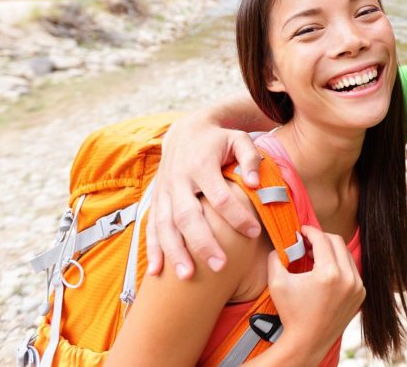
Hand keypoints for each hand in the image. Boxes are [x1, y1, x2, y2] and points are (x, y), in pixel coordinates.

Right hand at [146, 113, 263, 278]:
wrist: (185, 131)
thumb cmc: (218, 140)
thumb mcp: (239, 139)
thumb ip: (250, 158)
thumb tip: (255, 183)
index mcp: (202, 165)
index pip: (220, 196)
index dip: (237, 215)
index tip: (254, 232)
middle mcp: (179, 179)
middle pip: (188, 215)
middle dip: (202, 242)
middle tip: (220, 266)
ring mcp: (164, 191)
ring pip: (165, 224)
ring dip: (175, 251)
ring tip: (187, 276)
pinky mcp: (156, 199)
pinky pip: (151, 226)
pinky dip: (152, 249)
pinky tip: (155, 271)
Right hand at [267, 226, 365, 361]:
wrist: (307, 342)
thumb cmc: (291, 313)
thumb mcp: (277, 282)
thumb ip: (276, 256)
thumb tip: (282, 242)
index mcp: (329, 273)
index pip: (322, 239)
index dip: (310, 231)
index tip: (302, 231)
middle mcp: (348, 278)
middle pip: (337, 242)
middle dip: (321, 238)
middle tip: (307, 242)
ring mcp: (357, 287)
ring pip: (346, 255)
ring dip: (331, 251)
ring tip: (316, 256)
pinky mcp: (360, 294)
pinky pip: (352, 270)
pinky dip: (340, 266)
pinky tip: (325, 271)